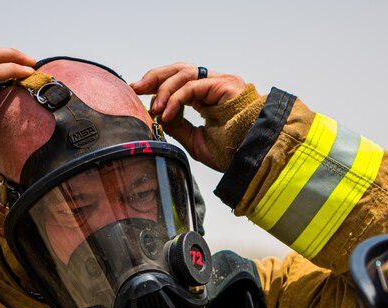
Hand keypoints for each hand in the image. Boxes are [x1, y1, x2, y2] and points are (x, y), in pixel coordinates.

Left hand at [130, 63, 245, 169]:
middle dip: (154, 78)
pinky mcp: (224, 85)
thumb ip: (177, 127)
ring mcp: (219, 82)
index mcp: (206, 96)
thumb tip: (157, 117)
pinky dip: (176, 98)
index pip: (177, 81)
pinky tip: (167, 114)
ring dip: (164, 89)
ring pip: (184, 73)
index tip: (137, 93)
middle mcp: (212, 85)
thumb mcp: (194, 141)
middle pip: (178, 70)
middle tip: (136, 89)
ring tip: (154, 109)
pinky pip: (193, 86)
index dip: (156, 85)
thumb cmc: (231, 151)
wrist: (252, 157)